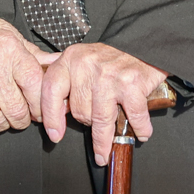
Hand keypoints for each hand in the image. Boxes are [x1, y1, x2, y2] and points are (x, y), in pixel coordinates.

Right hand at [0, 3, 54, 136]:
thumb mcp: (10, 34)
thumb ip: (34, 53)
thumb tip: (57, 63)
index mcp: (11, 53)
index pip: (37, 89)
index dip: (42, 104)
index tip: (40, 108)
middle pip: (19, 111)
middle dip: (24, 118)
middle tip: (22, 113)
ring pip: (0, 122)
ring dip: (5, 123)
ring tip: (3, 113)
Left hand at [40, 43, 169, 164]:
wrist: (143, 43)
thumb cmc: (112, 55)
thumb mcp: (82, 58)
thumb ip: (66, 78)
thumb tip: (52, 107)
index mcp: (71, 59)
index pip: (51, 91)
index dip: (51, 116)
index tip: (54, 134)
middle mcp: (87, 66)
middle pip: (78, 110)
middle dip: (87, 123)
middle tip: (94, 124)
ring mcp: (110, 76)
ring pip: (100, 119)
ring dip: (104, 139)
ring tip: (104, 150)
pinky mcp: (132, 84)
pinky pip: (133, 116)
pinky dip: (138, 128)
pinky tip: (140, 133)